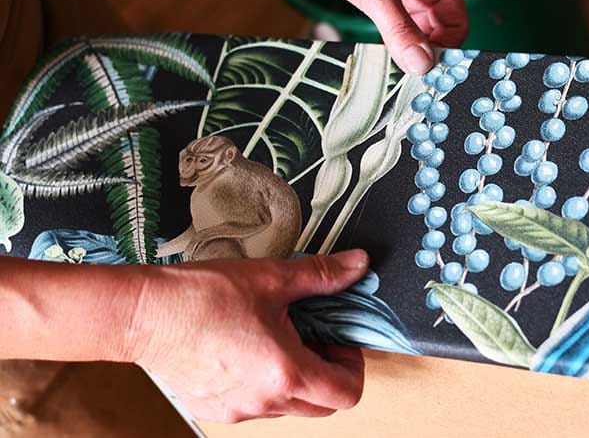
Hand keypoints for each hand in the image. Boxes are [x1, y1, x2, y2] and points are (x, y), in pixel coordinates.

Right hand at [128, 249, 369, 422]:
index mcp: (286, 373)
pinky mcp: (214, 410)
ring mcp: (238, 411)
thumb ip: (322, 275)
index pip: (347, 392)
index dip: (352, 364)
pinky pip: (255, 406)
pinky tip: (248, 350)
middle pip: (322, 406)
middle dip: (328, 373)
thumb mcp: (272, 278)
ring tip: (279, 339)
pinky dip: (264, 385)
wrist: (143, 314)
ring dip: (296, 379)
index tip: (339, 339)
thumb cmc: (202, 296)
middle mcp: (265, 401)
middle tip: (316, 338)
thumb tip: (358, 265)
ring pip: (288, 407)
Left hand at [187, 0, 468, 74]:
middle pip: (439, 29)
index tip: (432, 69)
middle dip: (427, 52)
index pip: (456, 21)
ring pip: (416, 30)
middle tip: (412, 74)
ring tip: (395, 66)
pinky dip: (391, 43)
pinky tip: (381, 53)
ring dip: (407, 49)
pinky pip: (395, 27)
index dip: (447, 47)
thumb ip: (400, 31)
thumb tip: (421, 63)